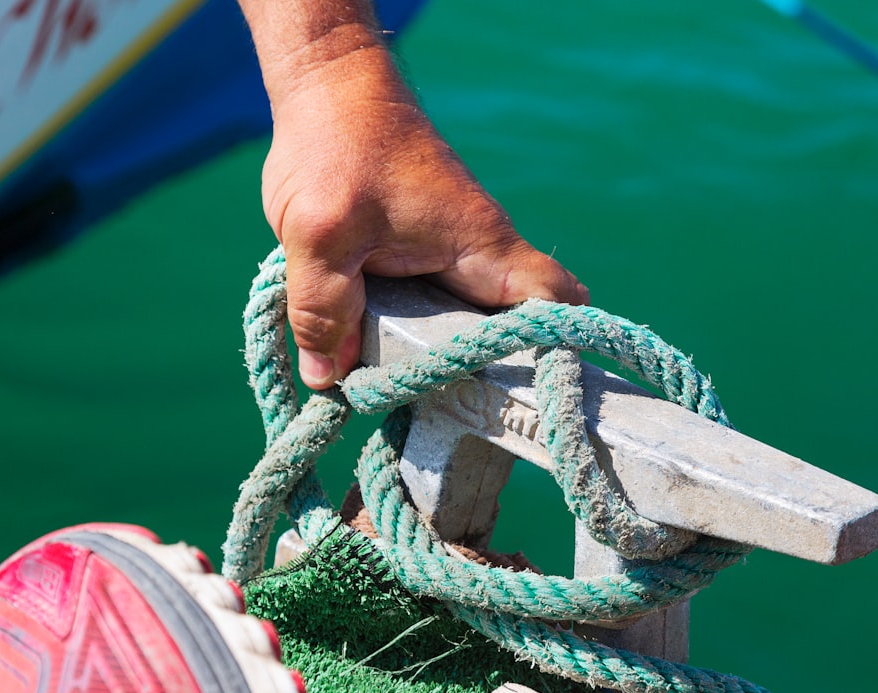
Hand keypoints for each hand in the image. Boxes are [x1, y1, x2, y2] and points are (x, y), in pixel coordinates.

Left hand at [259, 45, 587, 388]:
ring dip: (443, 358)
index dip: (556, 353)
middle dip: (491, 374)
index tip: (535, 397)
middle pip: (511, 329)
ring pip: (464, 323)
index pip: (551, 304)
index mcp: (481, 246)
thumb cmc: (339, 145)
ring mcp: (449, 259)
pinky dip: (410, 336)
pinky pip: (428, 310)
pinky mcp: (419, 259)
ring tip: (413, 403)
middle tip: (456, 419)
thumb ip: (324, 309)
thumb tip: (329, 380)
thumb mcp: (321, 233)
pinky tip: (376, 362)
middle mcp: (477, 256)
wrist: (329, 88)